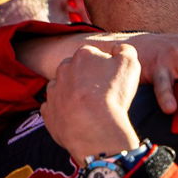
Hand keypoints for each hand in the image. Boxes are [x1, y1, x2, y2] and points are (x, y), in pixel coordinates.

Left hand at [41, 43, 142, 161]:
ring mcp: (53, 90)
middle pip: (75, 70)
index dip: (104, 67)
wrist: (94, 128)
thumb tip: (118, 49)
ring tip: (89, 108)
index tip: (112, 80)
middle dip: (85, 79)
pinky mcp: (48, 111)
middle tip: (101, 94)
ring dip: (72, 94)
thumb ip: (125, 51)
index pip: (94, 55)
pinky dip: (63, 112)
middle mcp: (63, 69)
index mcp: (83, 55)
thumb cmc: (113, 94)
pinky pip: (53, 108)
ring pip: (62, 87)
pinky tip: (76, 119)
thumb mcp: (130, 64)